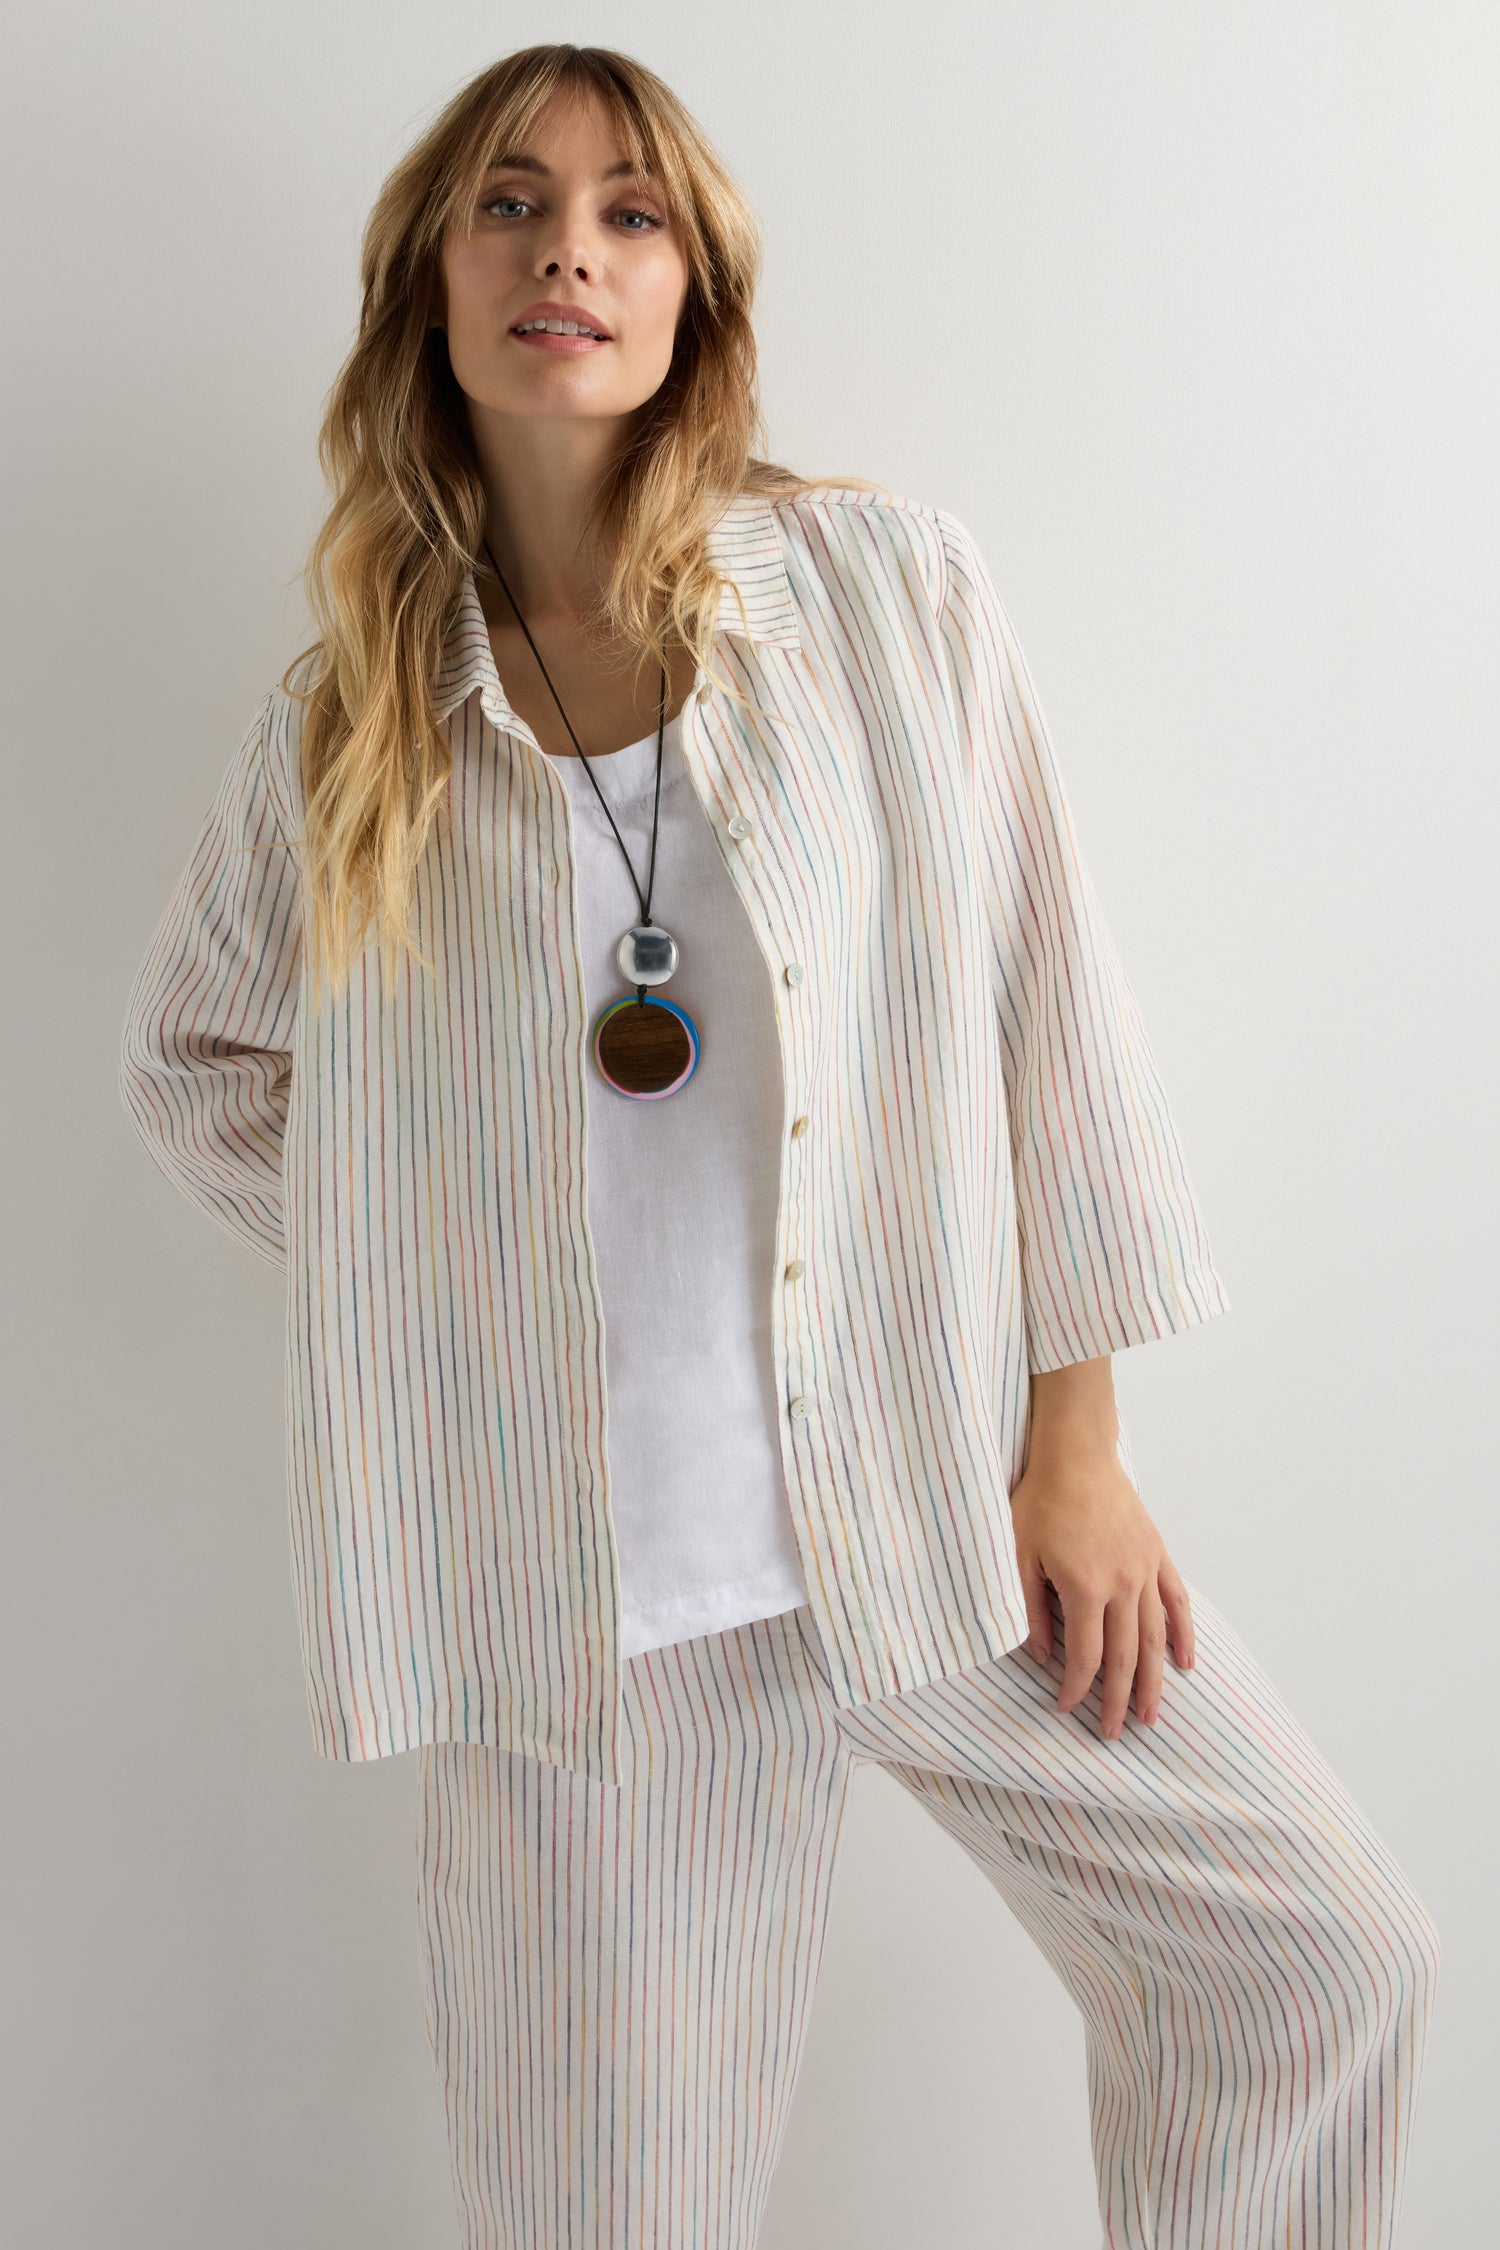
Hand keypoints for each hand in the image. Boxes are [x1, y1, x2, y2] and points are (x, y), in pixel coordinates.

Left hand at [1009, 1447, 1195, 1737]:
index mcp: (1085, 1588)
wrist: (1076, 1453)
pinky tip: (1186, 1663)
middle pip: (1125, 1657)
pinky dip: (1183, 1635)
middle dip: (1118, 1700)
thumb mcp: (1018, 1555)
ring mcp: (1144, 1570)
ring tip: (1151, 1715)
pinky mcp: (1157, 1554)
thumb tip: (1041, 1654)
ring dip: (1154, 1680)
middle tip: (1114, 1734)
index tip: (1066, 1708)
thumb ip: (1031, 1608)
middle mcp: (1122, 1585)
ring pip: (1155, 1638)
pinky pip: (1176, 1602)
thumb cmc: (1040, 1499)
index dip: (1077, 1689)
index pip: (1086, 1657)